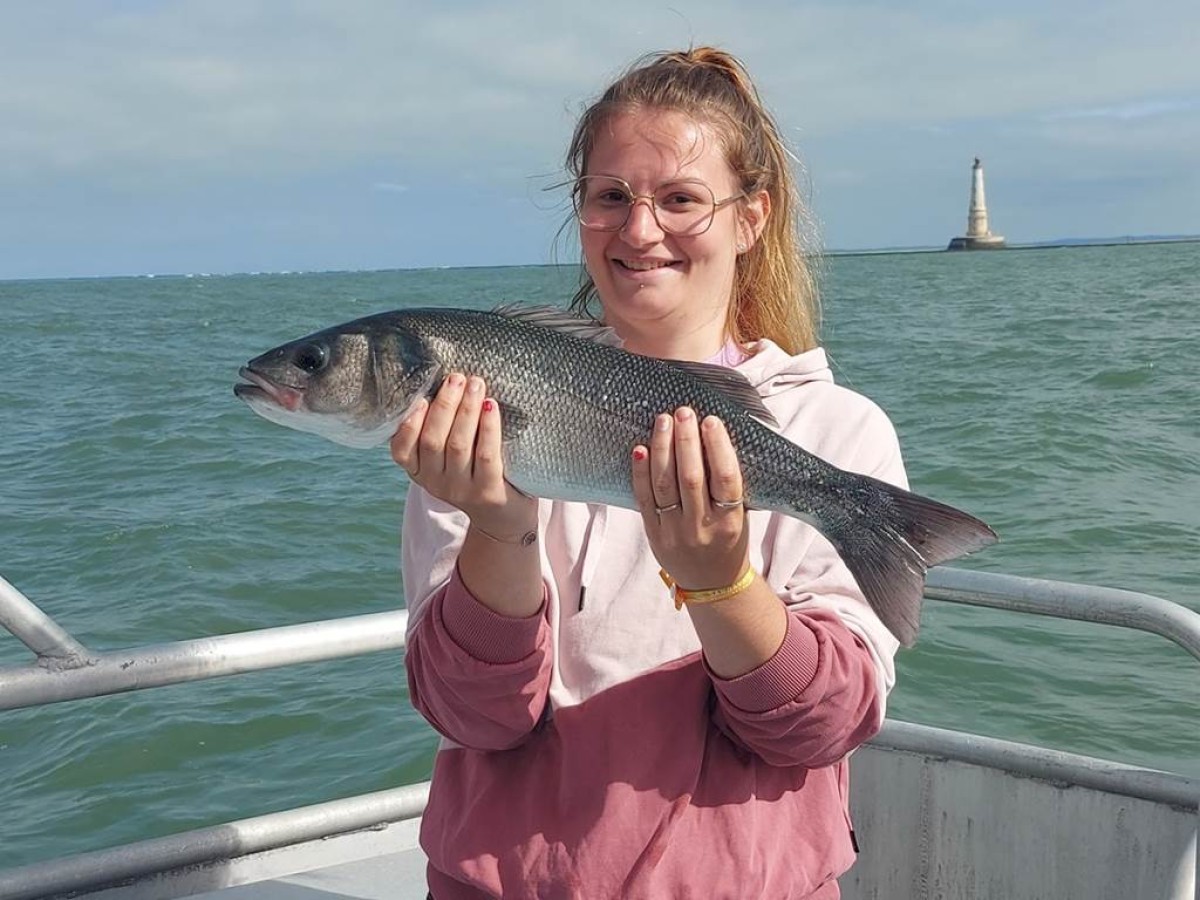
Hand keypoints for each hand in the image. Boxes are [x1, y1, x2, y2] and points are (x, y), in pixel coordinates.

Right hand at [390, 373, 536, 537]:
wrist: (502, 518)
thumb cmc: (475, 472)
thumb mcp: (448, 458)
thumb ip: (440, 430)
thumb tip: (444, 382)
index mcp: (420, 472)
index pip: (401, 449)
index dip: (409, 423)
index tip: (421, 397)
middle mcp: (435, 483)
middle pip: (433, 440)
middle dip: (444, 405)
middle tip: (457, 378)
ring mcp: (461, 490)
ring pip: (458, 445)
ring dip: (466, 410)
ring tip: (476, 384)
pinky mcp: (488, 493)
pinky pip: (486, 455)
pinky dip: (488, 428)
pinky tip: (491, 407)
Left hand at [631, 407, 749, 590]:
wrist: (712, 583)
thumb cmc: (728, 541)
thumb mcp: (739, 516)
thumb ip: (726, 485)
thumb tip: (713, 437)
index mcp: (730, 521)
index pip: (725, 478)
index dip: (718, 447)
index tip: (711, 421)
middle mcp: (702, 527)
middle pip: (691, 477)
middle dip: (686, 441)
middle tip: (684, 412)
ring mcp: (675, 532)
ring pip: (665, 484)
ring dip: (663, 448)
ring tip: (663, 420)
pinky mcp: (654, 534)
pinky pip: (644, 498)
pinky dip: (640, 472)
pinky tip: (640, 448)